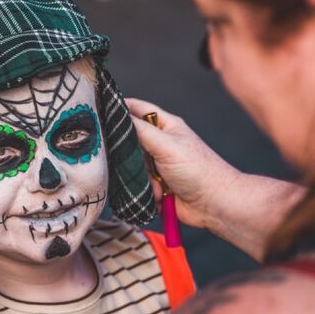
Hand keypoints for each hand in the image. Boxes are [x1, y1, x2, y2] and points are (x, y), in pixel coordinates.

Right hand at [126, 98, 239, 230]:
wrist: (214, 205)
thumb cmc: (199, 170)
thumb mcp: (167, 145)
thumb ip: (141, 131)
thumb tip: (118, 116)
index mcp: (166, 126)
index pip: (137, 109)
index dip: (119, 108)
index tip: (99, 112)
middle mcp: (160, 143)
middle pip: (129, 141)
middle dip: (129, 154)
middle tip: (133, 161)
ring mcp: (157, 165)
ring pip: (131, 166)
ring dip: (141, 177)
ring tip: (157, 183)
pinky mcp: (156, 185)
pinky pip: (138, 185)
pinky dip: (146, 191)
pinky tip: (160, 195)